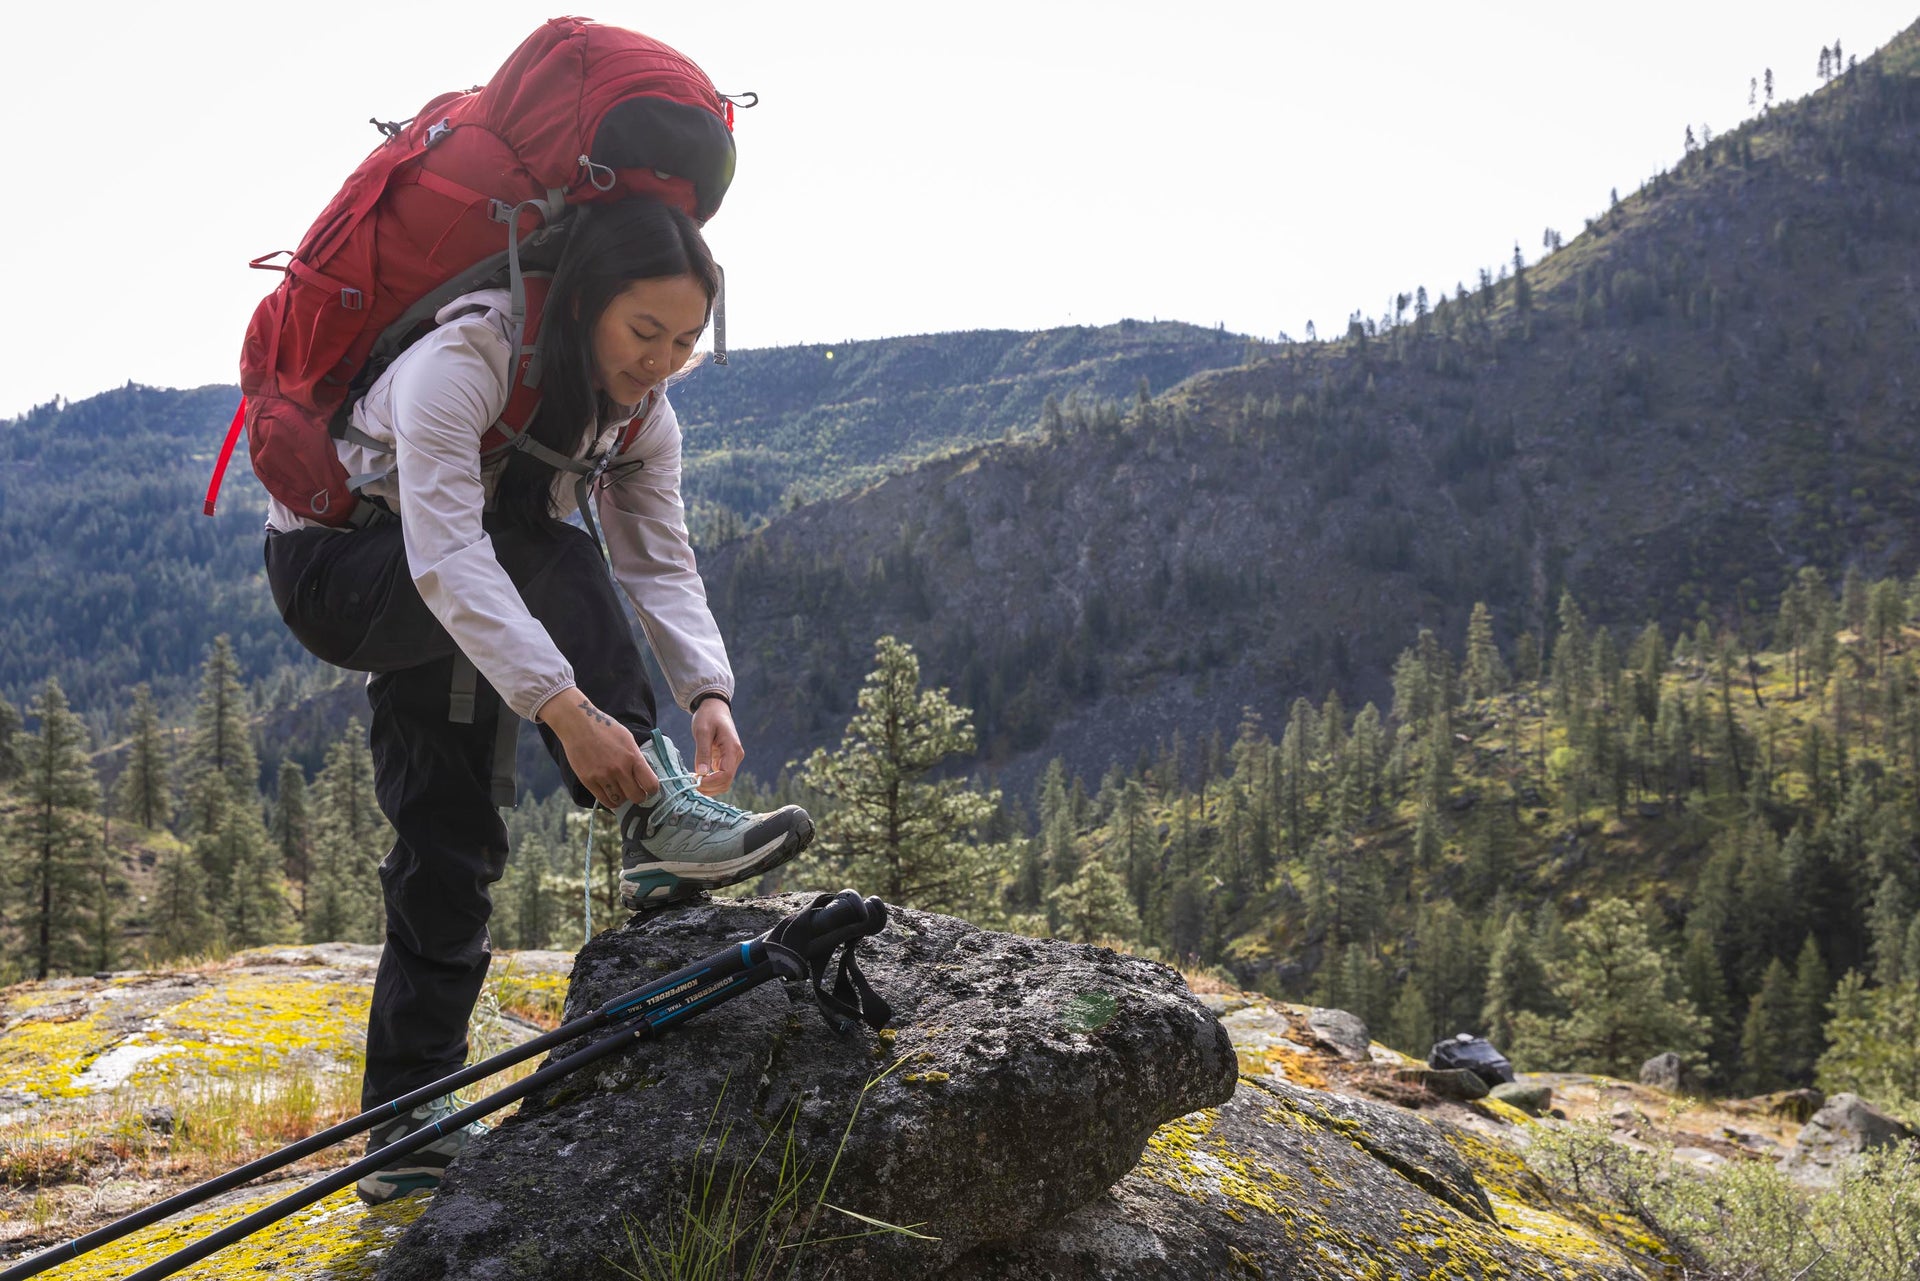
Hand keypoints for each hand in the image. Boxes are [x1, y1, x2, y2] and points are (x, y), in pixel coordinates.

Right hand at [536, 686, 658, 809]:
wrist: (578, 725)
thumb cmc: (605, 729)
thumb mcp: (628, 739)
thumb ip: (636, 757)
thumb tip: (644, 774)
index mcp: (633, 757)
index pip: (651, 784)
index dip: (653, 790)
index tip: (650, 789)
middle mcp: (619, 769)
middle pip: (636, 797)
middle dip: (639, 797)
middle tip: (636, 792)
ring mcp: (603, 776)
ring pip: (620, 801)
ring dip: (623, 798)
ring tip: (621, 791)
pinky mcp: (588, 781)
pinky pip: (604, 800)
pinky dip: (610, 800)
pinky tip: (611, 794)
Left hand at [691, 697, 743, 795]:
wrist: (715, 707)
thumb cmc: (708, 716)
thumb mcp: (702, 731)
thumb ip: (702, 752)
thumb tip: (701, 773)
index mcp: (732, 748)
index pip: (725, 774)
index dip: (710, 783)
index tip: (694, 782)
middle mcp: (736, 756)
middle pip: (726, 782)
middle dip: (709, 787)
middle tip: (691, 785)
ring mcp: (733, 759)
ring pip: (724, 782)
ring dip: (709, 786)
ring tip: (693, 782)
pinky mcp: (727, 760)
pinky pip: (720, 776)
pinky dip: (710, 781)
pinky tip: (697, 777)